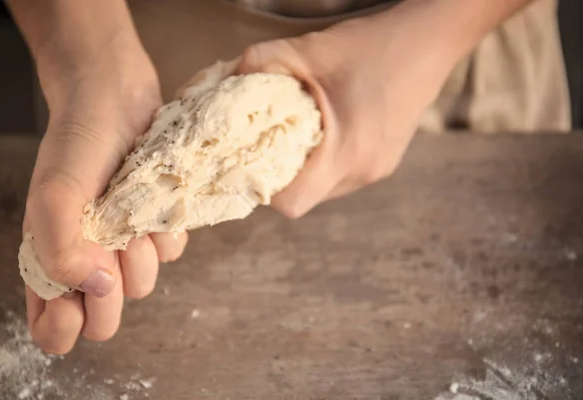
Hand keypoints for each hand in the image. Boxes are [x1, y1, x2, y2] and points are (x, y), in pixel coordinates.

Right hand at [24, 38, 187, 353]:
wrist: (117, 98)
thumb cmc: (78, 143)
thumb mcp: (55, 193)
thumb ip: (59, 248)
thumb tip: (95, 288)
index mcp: (51, 259)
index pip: (52, 328)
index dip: (63, 325)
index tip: (75, 298)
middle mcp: (88, 258)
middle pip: (103, 320)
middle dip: (110, 297)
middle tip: (109, 255)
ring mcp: (125, 244)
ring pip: (141, 286)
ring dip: (140, 256)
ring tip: (130, 217)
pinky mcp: (157, 224)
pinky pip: (170, 252)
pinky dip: (165, 233)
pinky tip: (153, 204)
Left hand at [237, 7, 456, 217]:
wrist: (429, 42)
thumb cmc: (373, 46)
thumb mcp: (309, 49)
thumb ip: (262, 63)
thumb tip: (227, 80)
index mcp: (345, 152)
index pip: (293, 203)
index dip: (266, 190)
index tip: (253, 163)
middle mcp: (364, 171)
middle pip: (307, 197)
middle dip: (283, 176)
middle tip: (269, 143)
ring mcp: (378, 170)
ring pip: (325, 189)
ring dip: (306, 168)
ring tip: (298, 134)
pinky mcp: (386, 162)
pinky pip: (344, 175)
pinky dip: (327, 161)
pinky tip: (326, 130)